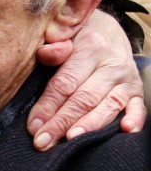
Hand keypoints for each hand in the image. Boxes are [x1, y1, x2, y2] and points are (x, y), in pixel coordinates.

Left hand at [28, 9, 145, 149]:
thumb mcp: (62, 32)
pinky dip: (135, 119)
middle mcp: (112, 64)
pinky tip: (125, 130)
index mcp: (90, 47)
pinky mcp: (136, 90)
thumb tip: (45, 54)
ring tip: (71, 141)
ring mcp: (127, 78)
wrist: (106, 29)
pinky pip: (138, 107)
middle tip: (43, 142)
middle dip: (62, 123)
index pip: (65, 83)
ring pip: (108, 106)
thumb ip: (53, 44)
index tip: (33, 126)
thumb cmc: (75, 36)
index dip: (48, 106)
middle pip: (84, 99)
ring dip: (89, 126)